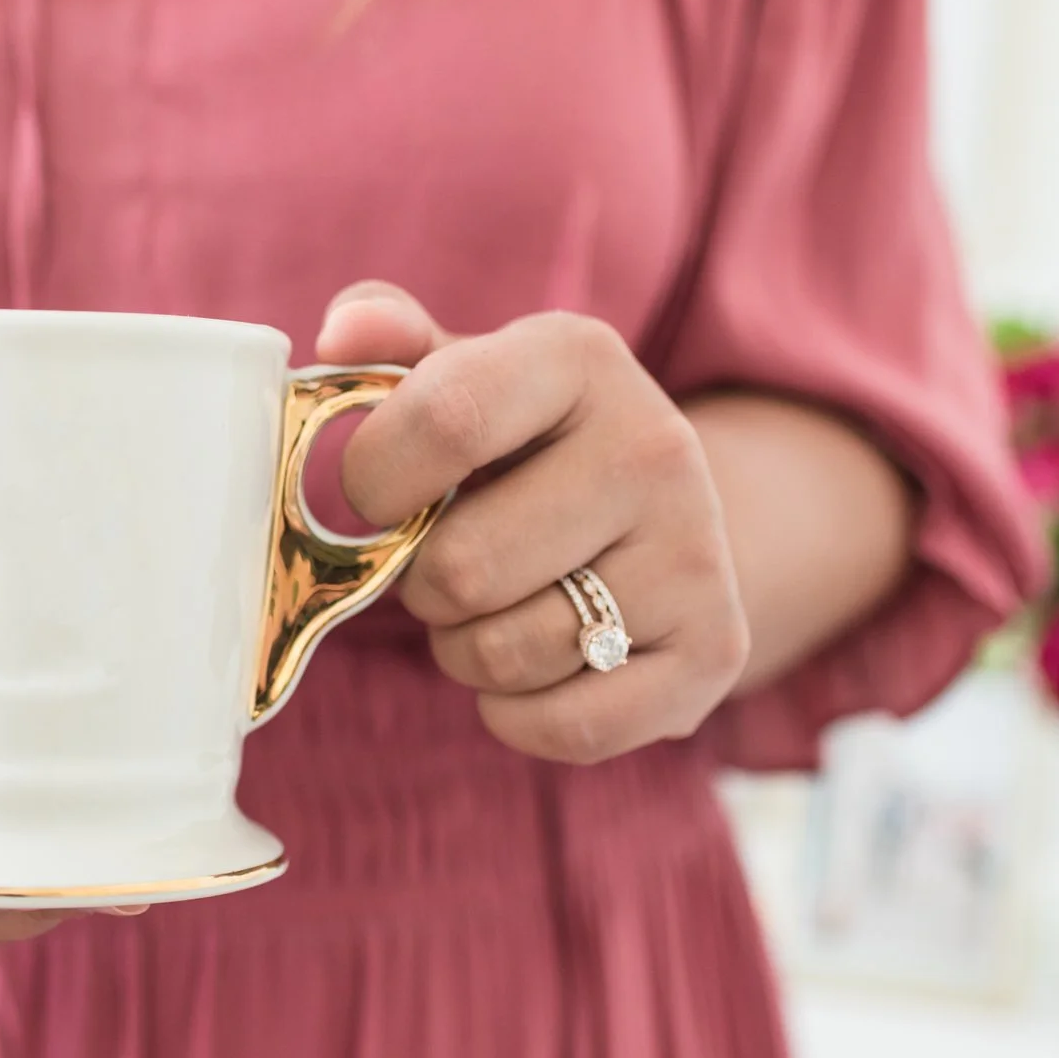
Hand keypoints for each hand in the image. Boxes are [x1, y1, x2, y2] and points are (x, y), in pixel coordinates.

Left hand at [317, 284, 751, 764]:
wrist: (666, 519)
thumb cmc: (527, 447)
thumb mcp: (467, 375)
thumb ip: (392, 344)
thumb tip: (343, 331)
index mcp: (580, 360)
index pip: (444, 424)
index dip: (373, 482)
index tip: (375, 499)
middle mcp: (656, 448)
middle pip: (462, 569)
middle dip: (422, 586)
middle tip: (446, 565)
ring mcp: (696, 554)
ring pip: (503, 654)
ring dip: (464, 652)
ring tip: (496, 608)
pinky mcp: (714, 652)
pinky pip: (563, 726)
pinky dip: (516, 715)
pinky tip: (535, 667)